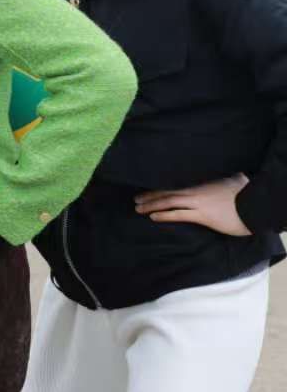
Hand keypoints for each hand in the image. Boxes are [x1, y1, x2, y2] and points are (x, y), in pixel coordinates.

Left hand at [135, 175, 251, 236]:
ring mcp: (198, 203)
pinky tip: (153, 216)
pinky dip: (164, 215)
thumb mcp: (233, 181)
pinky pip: (179, 215)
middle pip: (167, 192)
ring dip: (151, 205)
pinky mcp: (203, 216)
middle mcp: (196, 191)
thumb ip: (224, 178)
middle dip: (149, 196)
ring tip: (138, 208)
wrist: (256, 205)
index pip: (175, 184)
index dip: (160, 187)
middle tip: (135, 199)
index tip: (147, 188)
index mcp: (201, 184)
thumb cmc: (245, 194)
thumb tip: (227, 175)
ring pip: (168, 202)